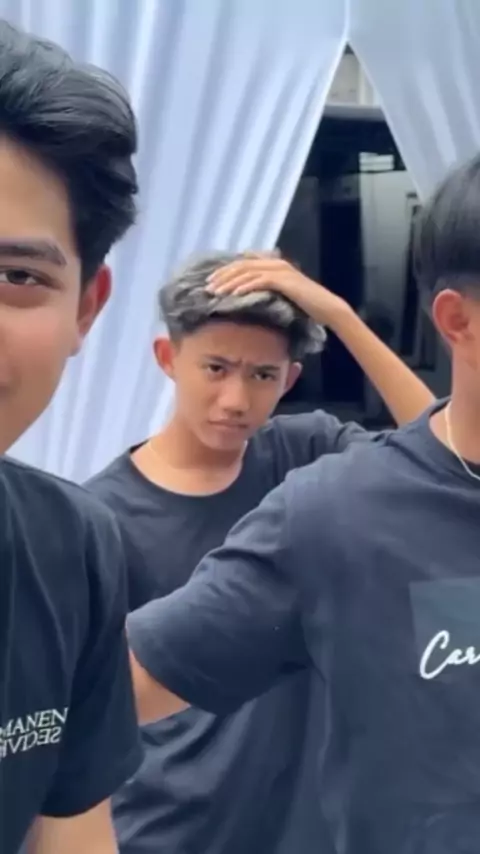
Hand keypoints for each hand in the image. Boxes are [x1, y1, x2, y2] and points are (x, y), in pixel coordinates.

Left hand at [206, 256, 348, 327]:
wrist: (327, 308)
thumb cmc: (306, 305)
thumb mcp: (282, 295)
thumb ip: (267, 290)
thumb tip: (247, 295)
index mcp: (274, 264)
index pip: (243, 263)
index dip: (225, 271)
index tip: (211, 282)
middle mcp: (276, 263)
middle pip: (242, 265)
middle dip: (222, 275)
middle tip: (207, 287)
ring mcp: (281, 270)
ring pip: (248, 272)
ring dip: (229, 282)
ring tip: (216, 292)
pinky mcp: (285, 281)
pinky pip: (260, 281)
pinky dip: (246, 286)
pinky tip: (234, 294)